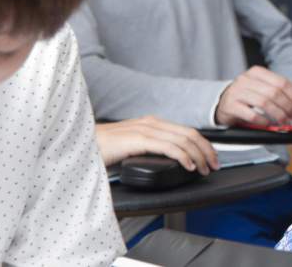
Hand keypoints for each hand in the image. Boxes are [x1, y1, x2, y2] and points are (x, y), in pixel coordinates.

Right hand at [96, 116, 219, 174]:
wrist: (77, 144)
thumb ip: (150, 149)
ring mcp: (145, 129)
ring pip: (184, 140)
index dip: (203, 144)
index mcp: (151, 123)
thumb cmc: (101, 149)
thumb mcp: (132, 148)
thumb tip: (171, 162)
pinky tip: (189, 166)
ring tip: (204, 169)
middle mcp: (151, 123)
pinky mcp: (138, 139)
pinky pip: (169, 147)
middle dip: (207, 150)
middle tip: (214, 165)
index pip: (186, 131)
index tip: (211, 158)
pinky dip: (184, 157)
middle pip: (190, 133)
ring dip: (199, 155)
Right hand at [215, 66, 291, 126]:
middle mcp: (245, 80)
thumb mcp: (261, 89)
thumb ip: (277, 91)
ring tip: (284, 121)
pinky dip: (263, 120)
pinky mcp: (230, 106)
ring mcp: (236, 92)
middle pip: (274, 93)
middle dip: (288, 106)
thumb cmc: (246, 97)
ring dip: (278, 114)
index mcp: (257, 73)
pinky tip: (269, 124)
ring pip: (264, 102)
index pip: (281, 82)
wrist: (221, 103)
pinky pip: (251, 114)